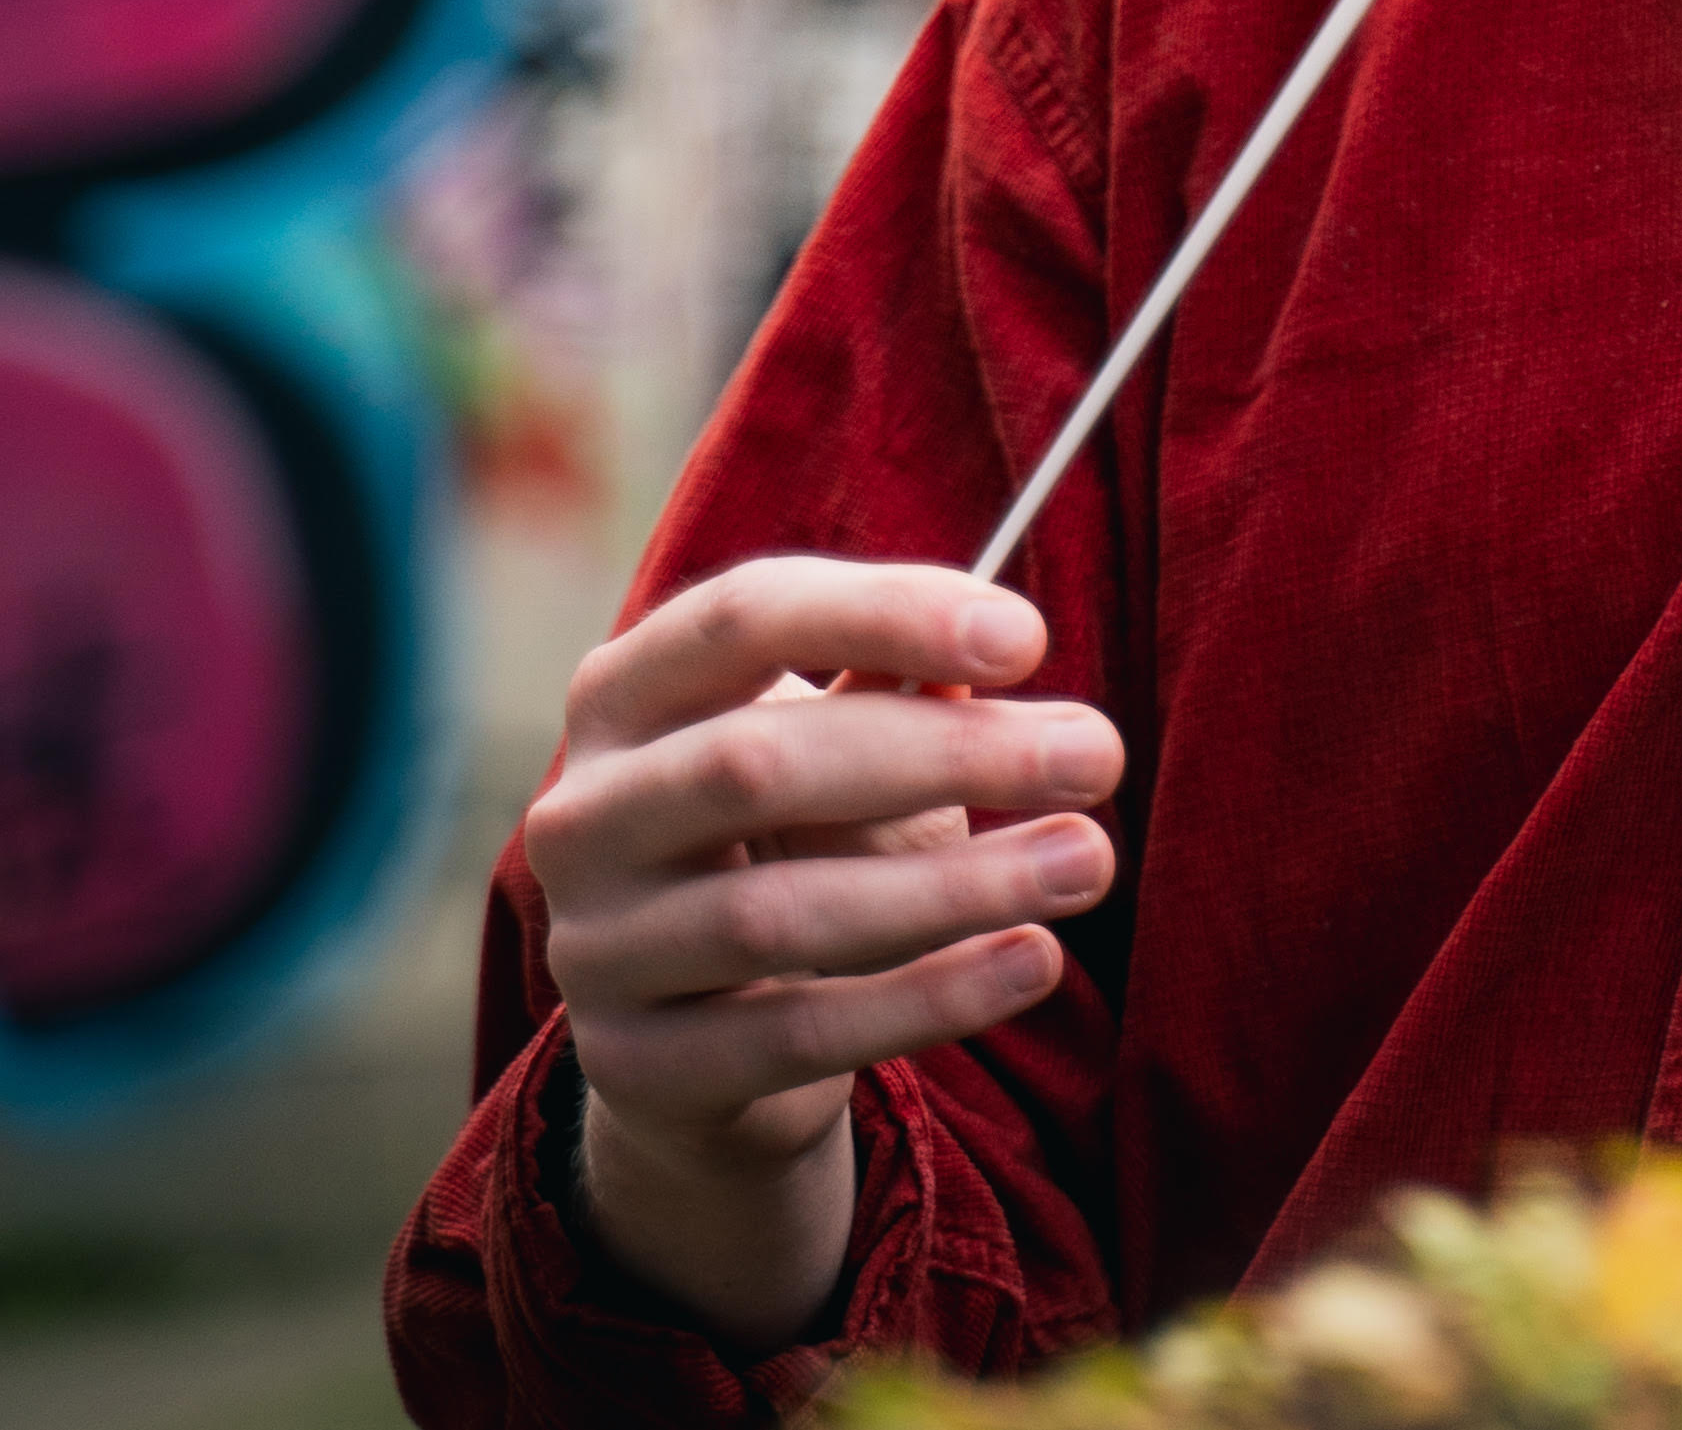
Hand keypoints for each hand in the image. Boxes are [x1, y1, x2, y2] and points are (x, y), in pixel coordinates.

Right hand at [521, 558, 1122, 1345]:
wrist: (712, 1038)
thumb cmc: (797, 845)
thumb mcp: (839, 747)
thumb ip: (900, 687)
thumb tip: (999, 650)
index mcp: (625, 692)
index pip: (743, 618)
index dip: (885, 613)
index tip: (1028, 639)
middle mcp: (584, 813)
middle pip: (758, 763)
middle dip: (944, 755)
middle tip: (1098, 755)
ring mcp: (595, 946)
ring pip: (777, 916)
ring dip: (955, 885)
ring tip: (1088, 860)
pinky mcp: (638, 1067)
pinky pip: (795, 1034)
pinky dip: (926, 997)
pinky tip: (1031, 960)